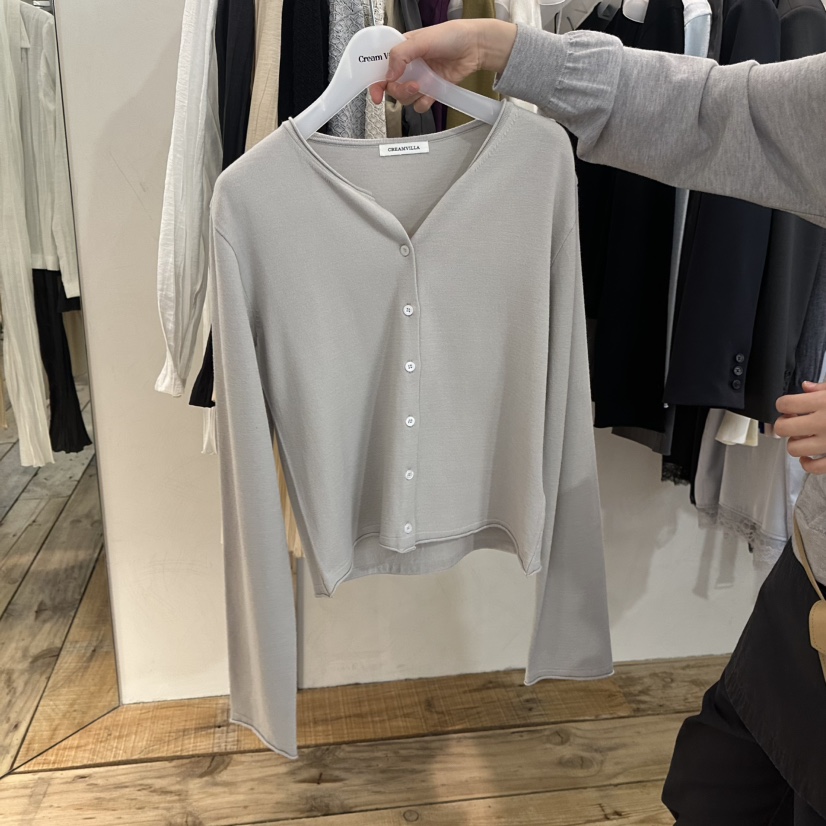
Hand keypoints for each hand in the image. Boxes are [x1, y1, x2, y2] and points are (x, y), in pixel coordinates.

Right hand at [369, 20, 516, 112]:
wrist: (475, 47)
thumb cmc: (451, 36)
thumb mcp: (421, 40)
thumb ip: (401, 55)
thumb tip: (388, 75)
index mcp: (402, 51)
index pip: (381, 69)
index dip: (376, 83)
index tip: (376, 95)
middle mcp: (409, 66)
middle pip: (392, 88)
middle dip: (400, 90)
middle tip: (413, 84)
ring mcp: (420, 79)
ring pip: (405, 99)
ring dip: (413, 96)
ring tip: (425, 85)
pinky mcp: (431, 90)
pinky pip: (420, 105)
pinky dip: (424, 103)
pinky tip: (431, 94)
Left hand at [775, 381, 825, 473]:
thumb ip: (823, 388)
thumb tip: (806, 386)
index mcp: (823, 403)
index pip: (785, 404)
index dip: (783, 405)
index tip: (788, 406)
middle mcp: (823, 423)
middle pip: (783, 428)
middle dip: (784, 424)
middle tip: (792, 422)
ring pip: (793, 449)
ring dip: (795, 444)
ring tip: (804, 437)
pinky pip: (812, 468)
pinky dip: (807, 464)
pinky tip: (810, 456)